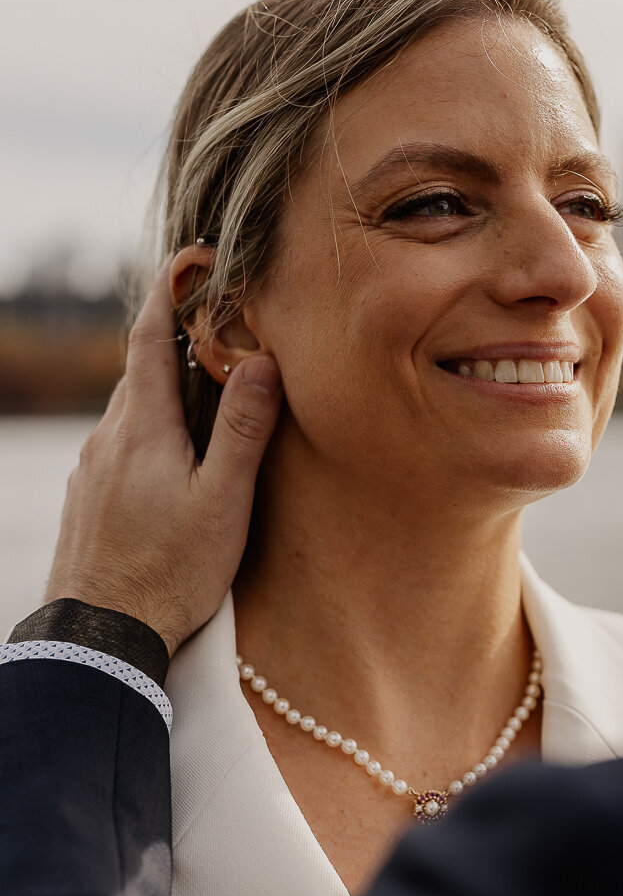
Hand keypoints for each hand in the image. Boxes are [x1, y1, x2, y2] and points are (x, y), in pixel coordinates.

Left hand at [46, 265, 282, 654]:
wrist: (98, 636)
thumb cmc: (167, 573)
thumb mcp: (221, 502)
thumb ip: (241, 431)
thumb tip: (262, 362)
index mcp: (141, 427)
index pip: (150, 337)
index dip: (170, 292)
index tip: (192, 259)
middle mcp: (107, 437)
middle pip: (141, 369)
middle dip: (178, 340)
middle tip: (220, 324)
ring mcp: (91, 467)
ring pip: (131, 409)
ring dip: (166, 390)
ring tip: (207, 391)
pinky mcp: (87, 497)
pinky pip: (121, 442)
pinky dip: (150, 428)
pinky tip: (174, 459)